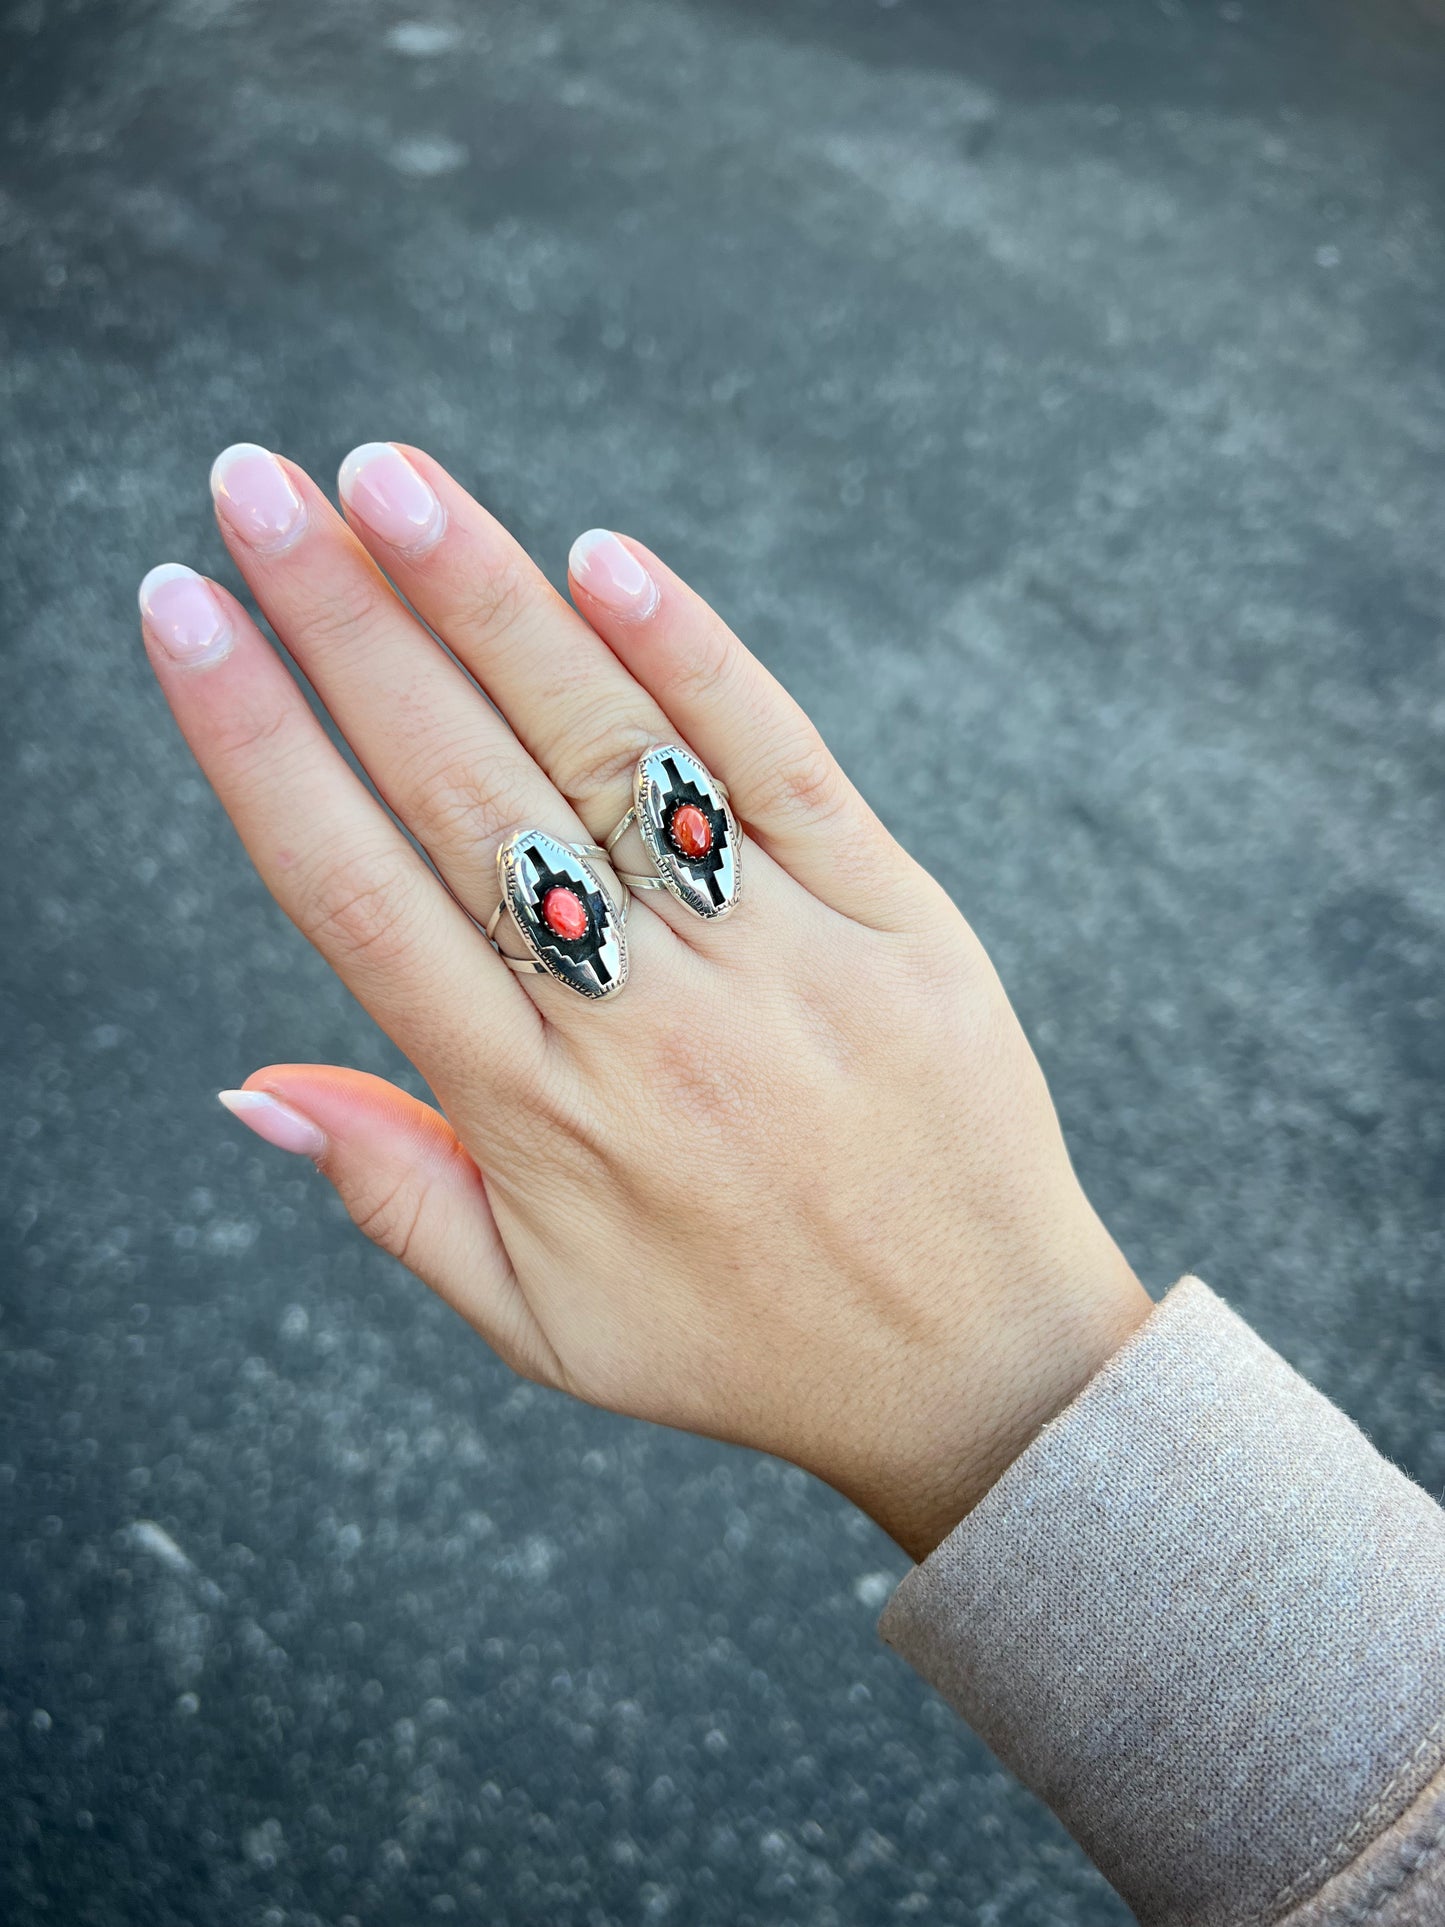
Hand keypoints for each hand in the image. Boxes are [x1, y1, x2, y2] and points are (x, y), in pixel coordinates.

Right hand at [139, 442, 1148, 1560]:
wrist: (978, 1363)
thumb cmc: (740, 1344)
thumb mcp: (540, 1323)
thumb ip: (394, 1193)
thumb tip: (247, 1084)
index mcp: (533, 1112)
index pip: (354, 891)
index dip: (255, 742)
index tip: (182, 613)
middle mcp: (641, 1018)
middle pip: (460, 788)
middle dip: (341, 623)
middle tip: (253, 485)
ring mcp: (775, 954)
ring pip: (609, 750)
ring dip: (488, 603)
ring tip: (386, 479)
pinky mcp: (893, 915)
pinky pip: (782, 764)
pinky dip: (695, 656)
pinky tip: (604, 559)